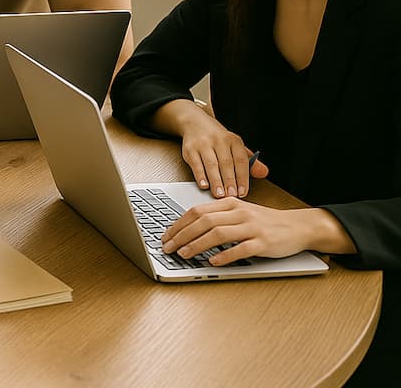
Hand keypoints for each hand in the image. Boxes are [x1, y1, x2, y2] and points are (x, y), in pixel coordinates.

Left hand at [161, 198, 321, 264]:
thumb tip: (188, 229)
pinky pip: (241, 249)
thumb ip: (217, 217)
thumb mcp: (239, 213)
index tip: (166, 236)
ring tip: (184, 254)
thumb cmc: (265, 221)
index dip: (178, 224)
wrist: (298, 226)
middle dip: (182, 235)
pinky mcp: (263, 242)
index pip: (197, 211)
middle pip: (204, 221)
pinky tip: (213, 261)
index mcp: (230, 203)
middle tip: (168, 247)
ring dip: (197, 244)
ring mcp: (252, 227)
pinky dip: (225, 255)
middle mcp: (239, 213)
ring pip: (218, 234)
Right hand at [175, 107, 268, 198]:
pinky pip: (196, 164)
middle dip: (230, 181)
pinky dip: (200, 176)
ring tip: (219, 194)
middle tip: (232, 195)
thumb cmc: (217, 139)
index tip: (243, 191)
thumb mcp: (235, 146)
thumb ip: (250, 162)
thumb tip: (263, 173)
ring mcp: (203, 144)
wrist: (195, 123)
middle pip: (226, 163)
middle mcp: (219, 140)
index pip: (241, 160)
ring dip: (216, 181)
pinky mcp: (190, 149)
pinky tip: (204, 185)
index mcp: (233, 140)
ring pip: (211, 164)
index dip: (243, 177)